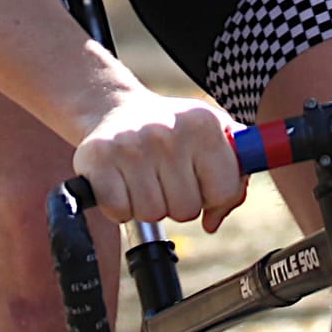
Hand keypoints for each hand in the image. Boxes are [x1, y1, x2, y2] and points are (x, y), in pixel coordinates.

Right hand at [75, 86, 244, 231]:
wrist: (114, 108)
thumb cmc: (171, 132)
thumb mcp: (211, 139)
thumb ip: (233, 178)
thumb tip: (212, 223)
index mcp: (203, 124)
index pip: (223, 191)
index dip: (210, 194)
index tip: (196, 177)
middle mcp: (167, 130)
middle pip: (186, 209)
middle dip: (176, 201)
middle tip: (163, 177)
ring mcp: (130, 144)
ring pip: (152, 214)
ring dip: (146, 205)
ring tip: (141, 178)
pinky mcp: (98, 158)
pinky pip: (119, 211)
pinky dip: (118, 207)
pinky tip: (120, 183)